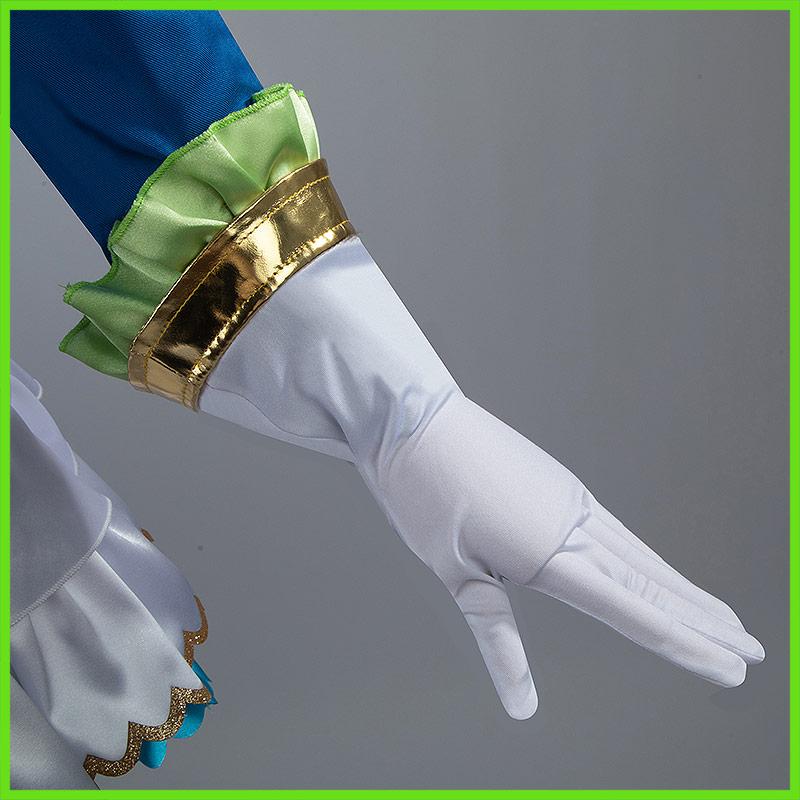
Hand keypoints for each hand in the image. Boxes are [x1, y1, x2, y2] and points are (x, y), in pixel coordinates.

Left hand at [200, 235, 763, 717]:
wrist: (414, 416)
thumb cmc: (424, 492)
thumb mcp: (453, 572)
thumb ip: (497, 636)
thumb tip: (521, 705)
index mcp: (549, 553)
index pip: (635, 611)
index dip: (687, 645)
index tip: (733, 669)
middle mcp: (574, 524)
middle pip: (654, 583)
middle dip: (704, 622)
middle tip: (753, 651)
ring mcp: (571, 499)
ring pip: (642, 554)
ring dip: (685, 589)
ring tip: (723, 614)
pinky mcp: (560, 484)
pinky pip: (619, 530)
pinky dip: (649, 558)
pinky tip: (657, 569)